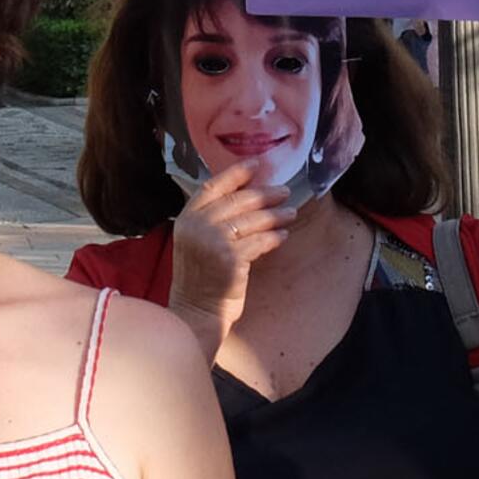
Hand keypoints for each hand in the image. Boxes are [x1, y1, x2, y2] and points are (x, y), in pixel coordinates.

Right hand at [169, 163, 296, 357]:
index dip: (235, 173)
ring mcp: (214, 242)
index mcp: (187, 218)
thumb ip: (211, 219)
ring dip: (276, 215)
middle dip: (265, 194)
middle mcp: (198, 226)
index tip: (256, 164)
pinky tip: (283, 236)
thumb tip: (246, 195)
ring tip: (290, 213)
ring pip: (252, 219)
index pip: (212, 186)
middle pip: (238, 200)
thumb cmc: (199, 279)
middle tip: (284, 191)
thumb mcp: (195, 242)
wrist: (195, 314)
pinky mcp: (231, 259)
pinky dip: (274, 237)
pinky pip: (260, 241)